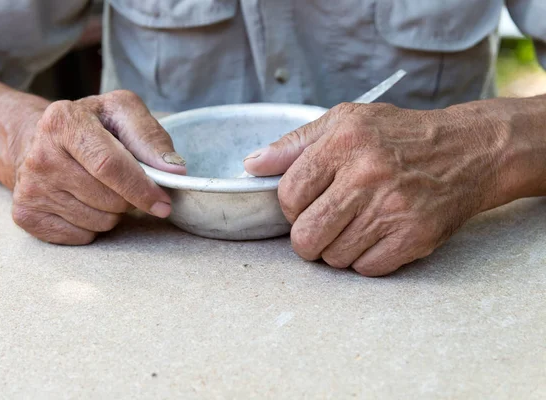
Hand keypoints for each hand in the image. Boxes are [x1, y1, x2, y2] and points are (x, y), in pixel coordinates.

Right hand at [11, 90, 185, 244]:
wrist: (38, 140)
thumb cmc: (90, 126)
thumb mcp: (122, 113)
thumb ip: (151, 137)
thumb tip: (175, 171)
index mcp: (64, 121)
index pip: (110, 165)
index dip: (142, 188)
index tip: (164, 203)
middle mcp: (40, 155)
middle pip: (109, 199)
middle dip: (130, 199)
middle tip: (124, 183)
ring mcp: (30, 187)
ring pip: (98, 222)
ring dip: (113, 212)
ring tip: (101, 188)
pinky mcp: (26, 214)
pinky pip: (82, 236)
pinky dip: (93, 226)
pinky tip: (83, 202)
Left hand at [244, 101, 524, 275]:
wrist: (467, 151)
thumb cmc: (398, 135)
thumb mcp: (345, 121)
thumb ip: (294, 144)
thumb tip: (251, 166)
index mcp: (345, 141)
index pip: (288, 195)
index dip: (289, 206)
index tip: (304, 203)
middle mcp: (368, 175)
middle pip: (305, 236)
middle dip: (306, 236)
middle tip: (323, 222)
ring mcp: (393, 209)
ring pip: (334, 258)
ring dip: (336, 248)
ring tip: (355, 224)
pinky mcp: (415, 237)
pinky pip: (365, 269)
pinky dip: (364, 259)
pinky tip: (376, 235)